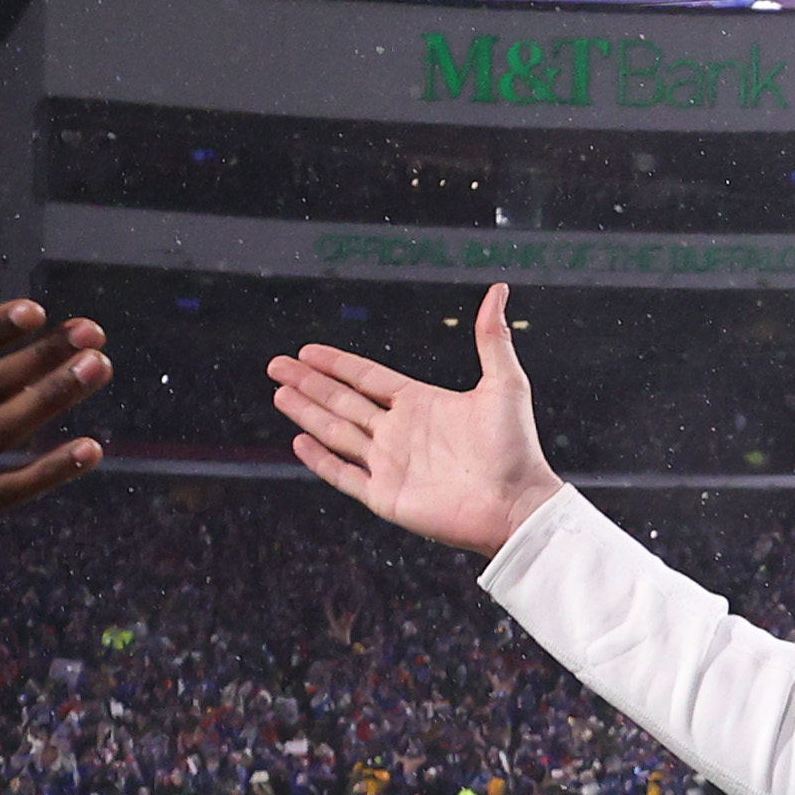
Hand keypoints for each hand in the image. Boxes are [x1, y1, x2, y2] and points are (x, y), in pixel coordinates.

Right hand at [267, 284, 565, 556]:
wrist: (516, 504)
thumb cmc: (516, 448)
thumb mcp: (505, 383)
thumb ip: (492, 338)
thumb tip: (499, 290)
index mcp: (420, 403)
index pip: (366, 377)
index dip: (336, 363)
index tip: (308, 351)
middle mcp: (399, 432)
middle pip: (342, 400)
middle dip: (308, 383)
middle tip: (277, 365)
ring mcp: (389, 465)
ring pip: (336, 432)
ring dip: (307, 412)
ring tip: (279, 393)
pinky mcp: (385, 496)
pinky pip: (344, 475)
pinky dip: (320, 459)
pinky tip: (300, 441)